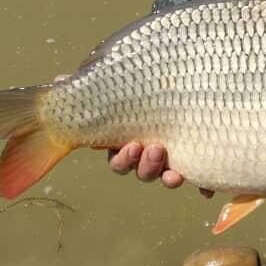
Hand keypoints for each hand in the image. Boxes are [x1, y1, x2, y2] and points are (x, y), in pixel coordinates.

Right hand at [51, 75, 215, 198]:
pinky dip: (202, 184)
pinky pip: (198, 177)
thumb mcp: (118, 80)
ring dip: (167, 176)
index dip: (123, 159)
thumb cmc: (141, 81)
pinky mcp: (194, 157)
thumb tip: (60, 80)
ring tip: (174, 168)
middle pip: (142, 172)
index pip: (119, 160)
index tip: (132, 146)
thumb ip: (90, 84)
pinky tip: (206, 190)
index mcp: (127, 141)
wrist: (182, 75)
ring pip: (166, 176)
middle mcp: (147, 154)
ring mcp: (171, 158)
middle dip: (145, 167)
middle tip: (153, 150)